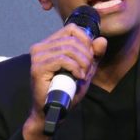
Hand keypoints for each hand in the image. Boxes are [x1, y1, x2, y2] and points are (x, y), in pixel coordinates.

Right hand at [23, 24, 106, 139]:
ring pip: (69, 48)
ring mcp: (37, 56)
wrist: (54, 110)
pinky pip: (62, 59)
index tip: (90, 57)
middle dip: (86, 55)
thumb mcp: (86, 69)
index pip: (72, 29)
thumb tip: (102, 40)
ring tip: (82, 75)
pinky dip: (75, 68)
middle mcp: (40, 47)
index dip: (86, 41)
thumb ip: (94, 55)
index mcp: (49, 43)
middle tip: (87, 70)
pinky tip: (78, 77)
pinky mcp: (37, 68)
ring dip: (82, 63)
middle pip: (72, 39)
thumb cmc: (67, 90)